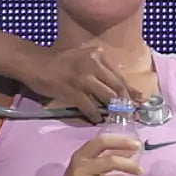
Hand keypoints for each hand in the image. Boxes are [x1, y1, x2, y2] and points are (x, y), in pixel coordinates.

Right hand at [22, 44, 142, 121]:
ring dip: (113, 110)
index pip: (119, 75)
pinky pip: (89, 107)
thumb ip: (99, 69)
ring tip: (117, 118)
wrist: (35, 63)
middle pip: (117, 87)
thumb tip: (116, 87)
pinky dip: (94, 115)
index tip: (140, 99)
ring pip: (107, 98)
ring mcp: (83, 78)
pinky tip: (97, 120)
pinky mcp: (72, 91)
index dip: (130, 90)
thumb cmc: (59, 61)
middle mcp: (93, 64)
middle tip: (133, 114)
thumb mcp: (83, 57)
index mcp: (98, 55)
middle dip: (127, 102)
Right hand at [39, 134, 145, 175]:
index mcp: (78, 158)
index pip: (101, 142)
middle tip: (141, 171)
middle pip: (112, 161)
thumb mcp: (81, 173)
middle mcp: (80, 169)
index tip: (136, 145)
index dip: (121, 142)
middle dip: (131, 166)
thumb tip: (128, 154)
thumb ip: (100, 163)